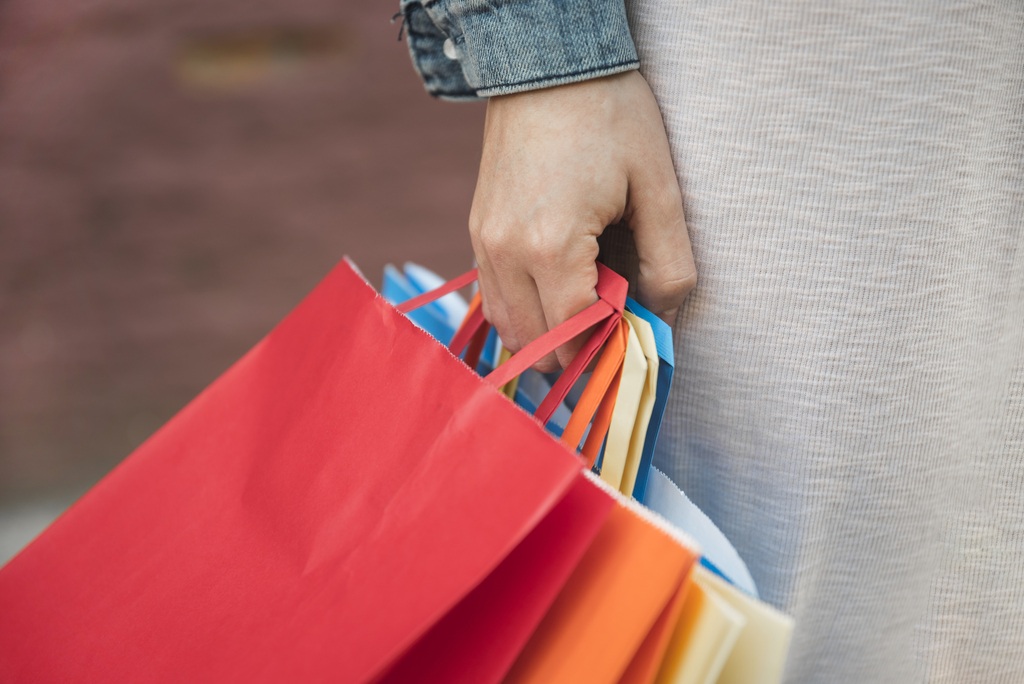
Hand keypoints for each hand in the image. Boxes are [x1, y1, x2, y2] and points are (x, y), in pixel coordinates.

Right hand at [469, 70, 695, 371]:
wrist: (545, 61)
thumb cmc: (610, 115)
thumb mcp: (657, 187)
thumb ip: (669, 264)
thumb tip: (663, 322)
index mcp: (550, 245)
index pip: (576, 333)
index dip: (610, 346)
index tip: (637, 338)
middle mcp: (505, 253)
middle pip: (537, 342)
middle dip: (580, 350)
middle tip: (616, 328)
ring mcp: (484, 243)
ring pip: (509, 328)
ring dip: (549, 337)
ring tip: (589, 316)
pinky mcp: (478, 232)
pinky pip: (495, 299)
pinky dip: (526, 312)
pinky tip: (558, 296)